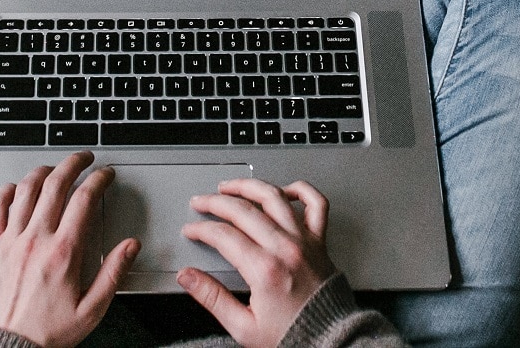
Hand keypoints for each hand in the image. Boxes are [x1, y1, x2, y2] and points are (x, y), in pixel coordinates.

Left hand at [0, 151, 138, 347]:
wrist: (7, 347)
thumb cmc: (48, 332)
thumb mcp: (92, 309)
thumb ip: (114, 273)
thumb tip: (130, 246)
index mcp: (64, 252)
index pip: (84, 199)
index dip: (98, 179)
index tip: (105, 174)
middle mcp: (36, 239)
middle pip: (55, 184)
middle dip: (73, 163)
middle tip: (83, 158)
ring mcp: (10, 240)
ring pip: (25, 190)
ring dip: (42, 172)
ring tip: (53, 168)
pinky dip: (7, 191)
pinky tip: (15, 188)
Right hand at [178, 179, 336, 347]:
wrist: (331, 341)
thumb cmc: (293, 336)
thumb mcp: (243, 326)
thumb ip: (212, 298)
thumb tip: (188, 277)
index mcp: (264, 269)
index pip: (223, 235)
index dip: (201, 229)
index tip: (191, 230)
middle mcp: (285, 249)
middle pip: (243, 210)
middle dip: (216, 202)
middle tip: (201, 203)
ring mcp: (304, 241)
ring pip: (274, 197)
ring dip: (248, 186)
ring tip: (231, 186)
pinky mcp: (320, 241)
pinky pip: (315, 204)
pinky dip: (301, 190)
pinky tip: (284, 189)